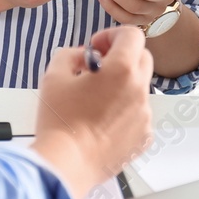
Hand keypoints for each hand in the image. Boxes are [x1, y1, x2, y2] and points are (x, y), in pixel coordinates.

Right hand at [30, 25, 154, 198]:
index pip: (132, 35)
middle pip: (142, 58)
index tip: (97, 47)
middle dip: (122, 57)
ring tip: (96, 100)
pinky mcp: (144, 137)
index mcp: (122, 69)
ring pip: (140, 87)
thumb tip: (83, 56)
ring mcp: (144, 115)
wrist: (66, 164)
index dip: (112, 35)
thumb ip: (71, 54)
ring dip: (123, 85)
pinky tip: (102, 121)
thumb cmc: (60, 122)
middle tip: (98, 68)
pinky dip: (125, 111)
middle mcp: (139, 90)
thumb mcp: (54, 75)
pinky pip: (139, 114)